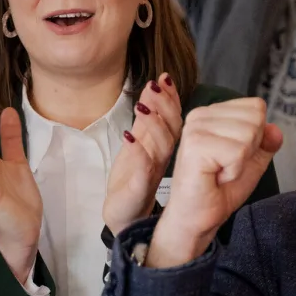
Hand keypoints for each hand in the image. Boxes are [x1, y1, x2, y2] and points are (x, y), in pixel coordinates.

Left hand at [102, 75, 182, 236]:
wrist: (124, 217)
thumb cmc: (132, 180)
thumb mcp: (138, 145)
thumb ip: (147, 121)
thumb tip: (153, 88)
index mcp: (160, 148)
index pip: (172, 119)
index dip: (170, 99)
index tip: (164, 78)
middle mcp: (159, 159)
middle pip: (170, 130)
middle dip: (164, 107)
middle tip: (154, 87)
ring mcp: (150, 173)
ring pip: (160, 148)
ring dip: (153, 126)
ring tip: (143, 107)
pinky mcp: (137, 189)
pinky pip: (142, 171)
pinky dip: (138, 154)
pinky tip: (130, 138)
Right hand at [147, 98, 282, 268]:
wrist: (197, 218)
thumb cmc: (218, 191)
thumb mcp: (251, 162)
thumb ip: (265, 143)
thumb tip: (276, 130)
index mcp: (211, 113)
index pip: (256, 106)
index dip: (256, 137)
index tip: (232, 156)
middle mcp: (200, 115)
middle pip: (255, 118)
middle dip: (249, 149)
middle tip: (225, 166)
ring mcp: (195, 128)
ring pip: (248, 134)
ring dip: (240, 162)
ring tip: (220, 171)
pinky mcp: (195, 145)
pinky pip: (237, 151)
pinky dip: (233, 170)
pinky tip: (215, 176)